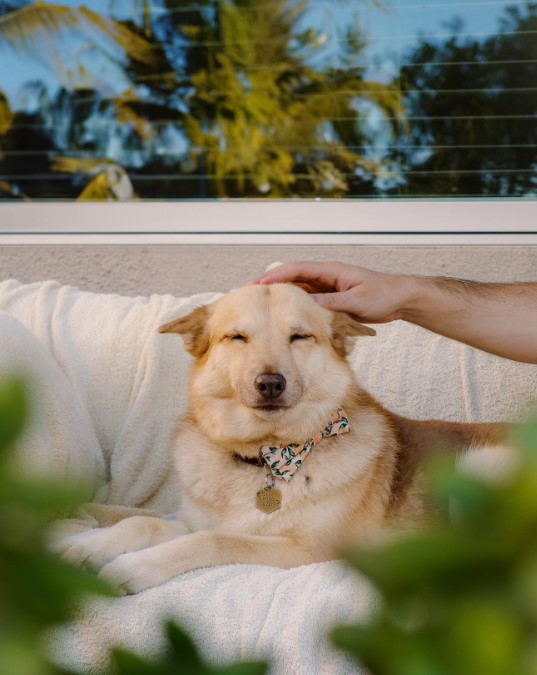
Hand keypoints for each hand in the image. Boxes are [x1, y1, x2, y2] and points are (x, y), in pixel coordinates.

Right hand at [250, 261, 415, 322]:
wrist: (400, 299)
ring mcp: (328, 287)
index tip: (258, 284)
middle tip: (249, 293)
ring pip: (298, 290)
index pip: (297, 270)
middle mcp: (326, 277)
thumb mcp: (355, 301)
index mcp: (330, 271)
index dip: (275, 276)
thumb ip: (329, 303)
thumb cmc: (381, 296)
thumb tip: (303, 305)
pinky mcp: (331, 298)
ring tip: (260, 305)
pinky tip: (283, 315)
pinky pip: (308, 301)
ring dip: (281, 296)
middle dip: (271, 284)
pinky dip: (295, 306)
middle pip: (292, 278)